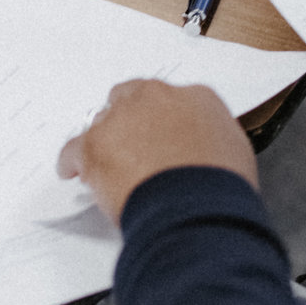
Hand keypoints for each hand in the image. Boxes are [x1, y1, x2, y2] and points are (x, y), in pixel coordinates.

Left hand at [56, 79, 254, 223]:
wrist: (197, 206)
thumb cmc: (219, 186)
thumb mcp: (233, 152)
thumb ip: (211, 138)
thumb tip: (200, 148)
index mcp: (195, 98)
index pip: (170, 100)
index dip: (160, 121)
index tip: (158, 134)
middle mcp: (155, 99)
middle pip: (130, 100)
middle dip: (129, 122)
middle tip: (131, 147)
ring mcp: (121, 119)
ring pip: (102, 123)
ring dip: (105, 142)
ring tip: (106, 165)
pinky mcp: (94, 145)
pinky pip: (74, 149)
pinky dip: (72, 162)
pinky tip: (73, 172)